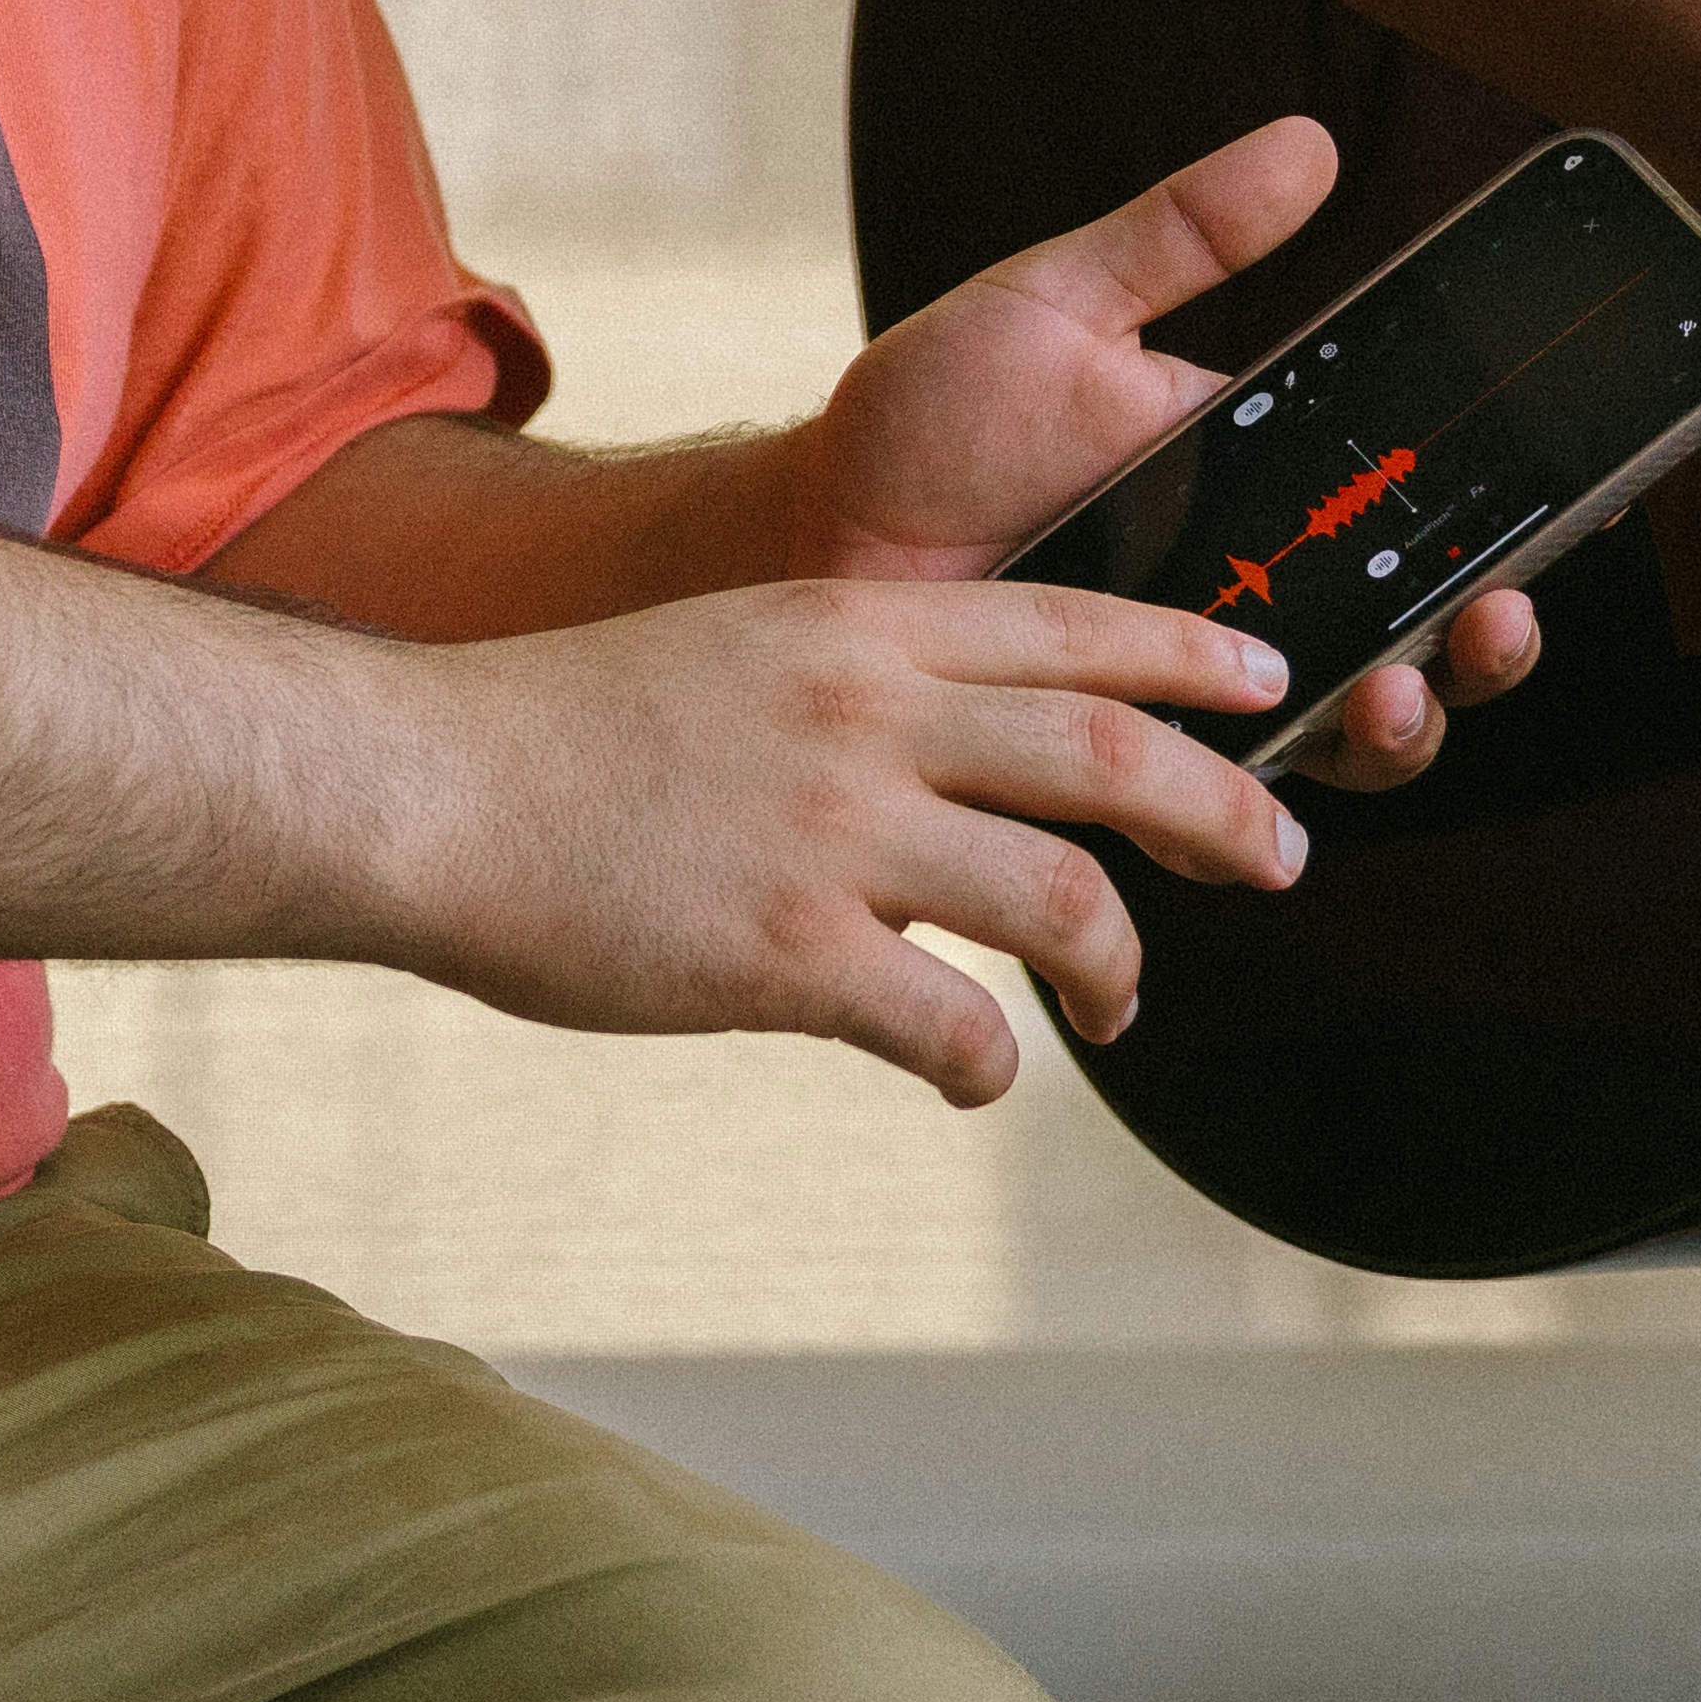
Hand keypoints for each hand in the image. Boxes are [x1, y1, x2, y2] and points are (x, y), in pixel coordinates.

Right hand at [388, 578, 1325, 1100]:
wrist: (421, 783)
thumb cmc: (561, 727)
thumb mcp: (733, 646)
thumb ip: (848, 684)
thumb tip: (942, 745)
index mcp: (856, 631)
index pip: (1072, 626)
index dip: (1193, 655)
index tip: (1269, 685)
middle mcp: (866, 717)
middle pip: (1112, 752)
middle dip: (1224, 810)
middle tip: (1279, 855)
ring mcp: (832, 837)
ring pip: (1064, 900)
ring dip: (1124, 963)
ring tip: (1125, 1003)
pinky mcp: (785, 958)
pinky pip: (953, 1026)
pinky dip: (993, 1065)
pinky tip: (980, 1075)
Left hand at [793, 114, 1538, 790]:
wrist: (811, 522)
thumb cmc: (933, 413)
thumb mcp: (1063, 304)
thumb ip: (1184, 236)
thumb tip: (1309, 140)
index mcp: (1273, 499)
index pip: (1429, 528)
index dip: (1511, 536)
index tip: (1558, 517)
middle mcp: (1256, 610)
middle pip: (1421, 653)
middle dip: (1481, 653)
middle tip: (1488, 620)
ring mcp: (1193, 699)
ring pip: (1345, 749)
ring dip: (1399, 730)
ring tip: (1390, 694)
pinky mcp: (1118, 775)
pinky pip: (1211, 823)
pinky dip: (1251, 822)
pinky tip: (1256, 802)